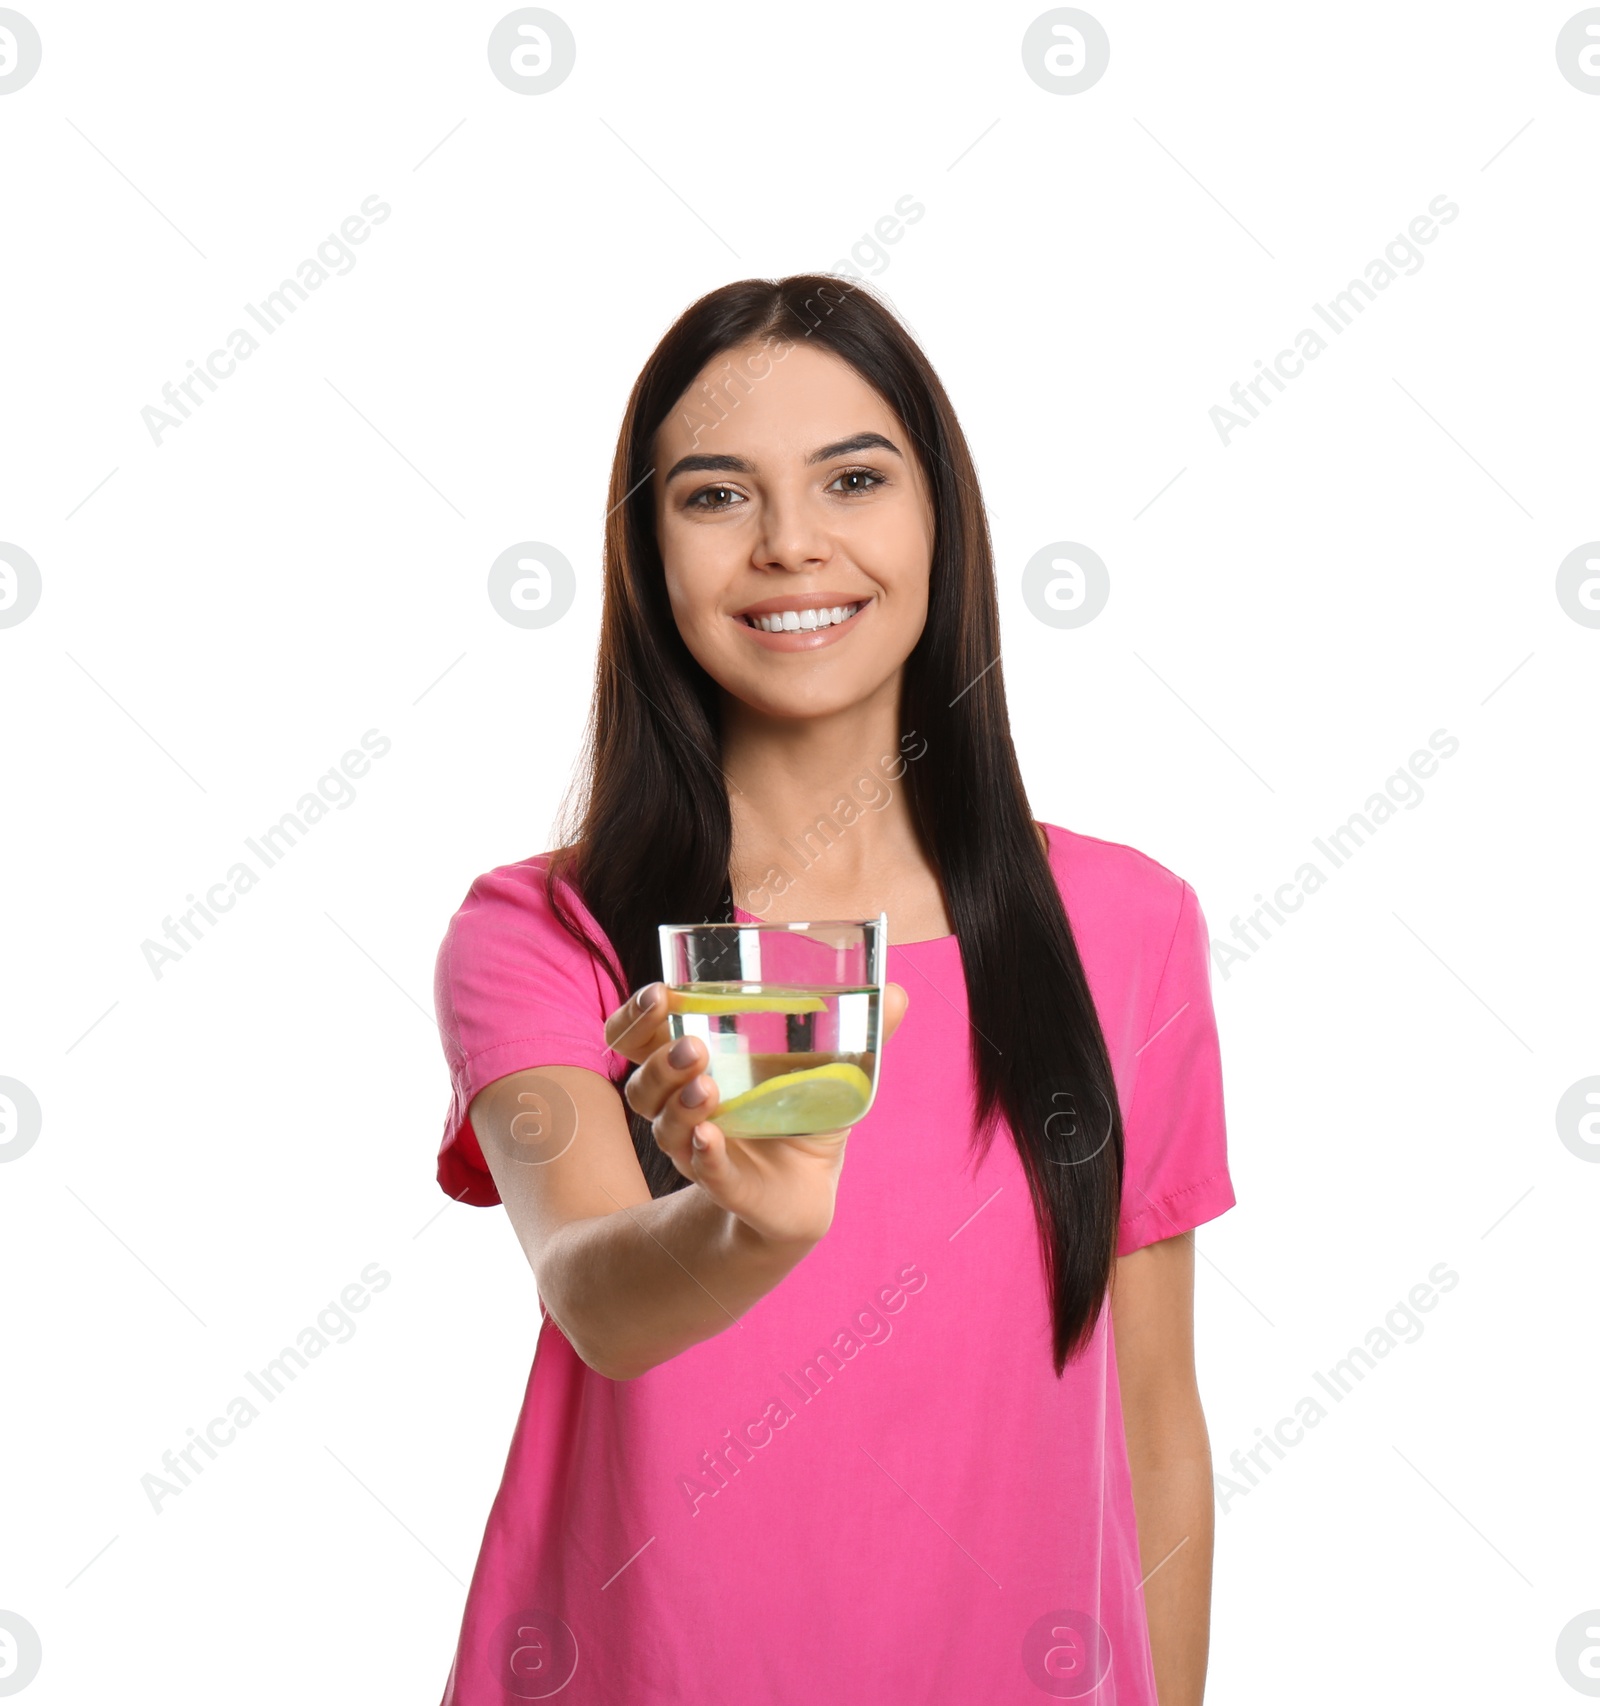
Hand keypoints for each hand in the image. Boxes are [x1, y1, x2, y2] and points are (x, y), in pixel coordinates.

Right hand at [602, 981, 908, 1244]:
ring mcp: (698, 1146)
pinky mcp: (724, 1183)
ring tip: (707, 1086)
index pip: (638, 1036)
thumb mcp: (827, 1065)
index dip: (635, 1017)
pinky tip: (709, 1137)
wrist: (809, 1185)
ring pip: (664, 1125)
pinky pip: (703, 1169)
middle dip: (659, 1060)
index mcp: (695, 1063)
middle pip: (642, 1081)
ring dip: (680, 1103)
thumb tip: (899, 992)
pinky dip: (703, 1154)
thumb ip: (859, 1030)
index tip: (658, 994)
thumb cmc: (801, 1110)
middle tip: (691, 1044)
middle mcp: (682, 1104)